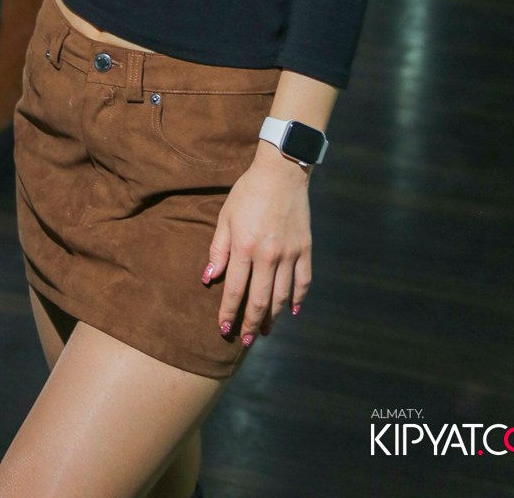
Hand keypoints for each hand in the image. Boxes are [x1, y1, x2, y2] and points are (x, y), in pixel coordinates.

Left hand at [201, 145, 311, 344]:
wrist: (281, 172)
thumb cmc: (248, 192)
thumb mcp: (226, 216)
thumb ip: (218, 248)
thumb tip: (208, 277)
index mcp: (245, 247)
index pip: (234, 289)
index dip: (229, 312)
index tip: (224, 328)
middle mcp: (268, 255)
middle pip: (260, 299)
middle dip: (250, 324)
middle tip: (244, 341)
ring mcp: (290, 254)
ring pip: (282, 296)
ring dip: (273, 317)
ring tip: (265, 331)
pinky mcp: (305, 249)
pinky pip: (303, 281)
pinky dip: (298, 299)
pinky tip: (292, 310)